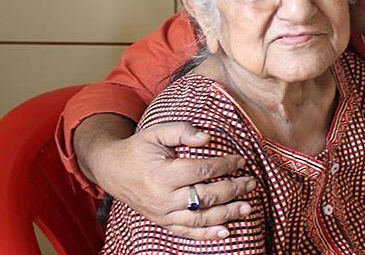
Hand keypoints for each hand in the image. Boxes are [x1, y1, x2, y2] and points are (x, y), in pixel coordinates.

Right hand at [90, 121, 255, 239]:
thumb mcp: (157, 132)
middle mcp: (163, 198)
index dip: (225, 165)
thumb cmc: (139, 148)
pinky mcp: (163, 222)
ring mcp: (163, 214)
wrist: (112, 170)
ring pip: (200, 217)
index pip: (202, 171)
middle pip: (206, 196)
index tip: (241, 160)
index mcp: (163, 174)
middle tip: (252, 183)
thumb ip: (182, 131)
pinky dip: (207, 234)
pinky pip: (187, 231)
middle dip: (233, 189)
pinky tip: (226, 232)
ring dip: (227, 214)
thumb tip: (208, 137)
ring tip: (248, 207)